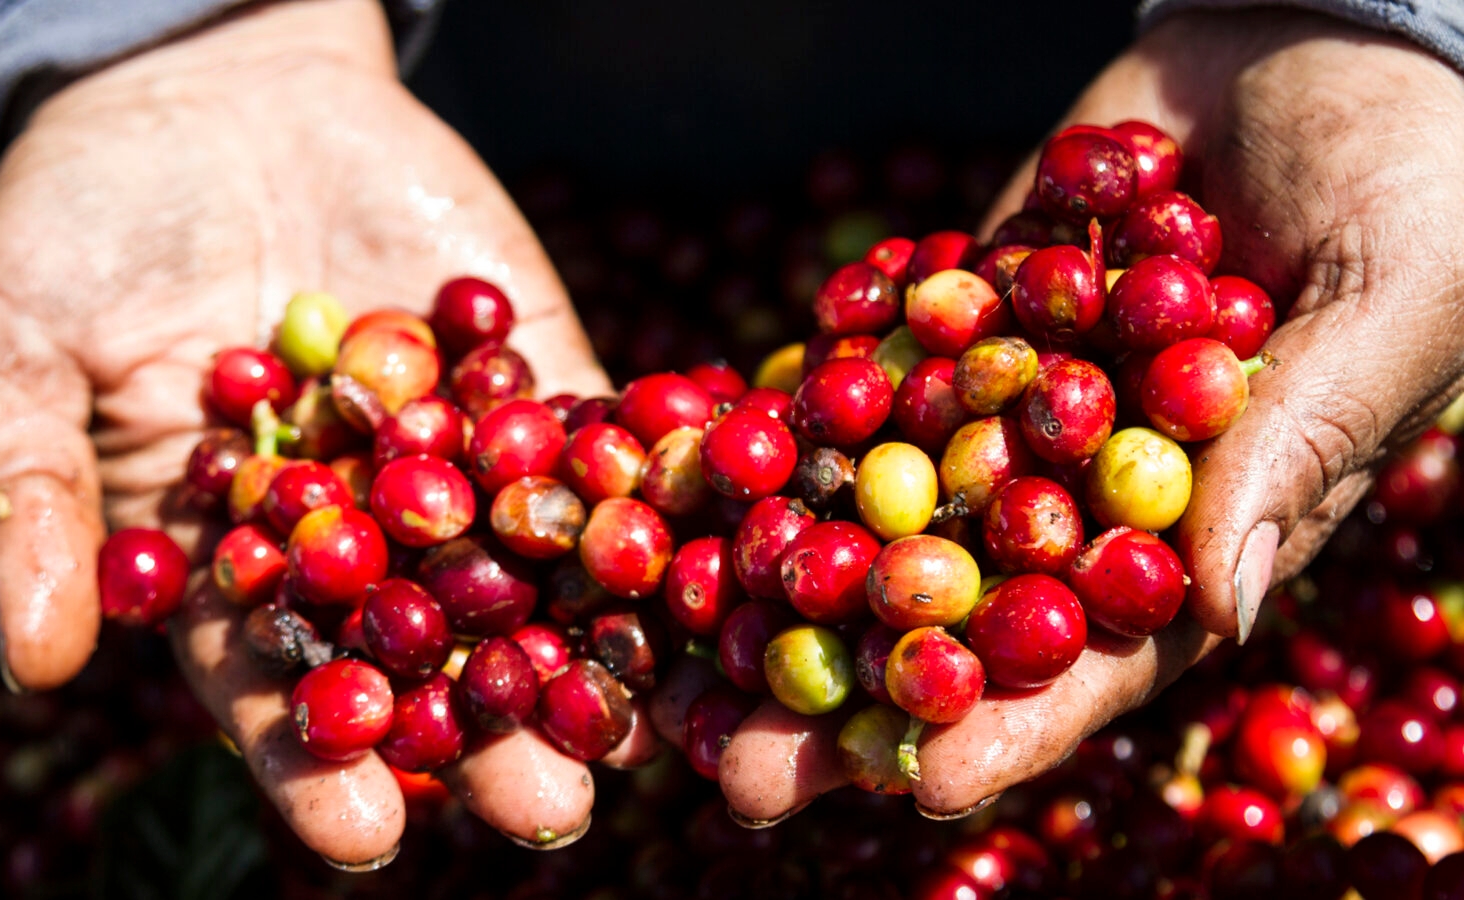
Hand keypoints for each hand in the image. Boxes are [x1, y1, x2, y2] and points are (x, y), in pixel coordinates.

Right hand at [0, 0, 609, 864]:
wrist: (200, 92)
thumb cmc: (72, 235)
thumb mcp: (9, 362)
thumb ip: (32, 505)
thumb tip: (34, 666)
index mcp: (233, 569)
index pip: (276, 688)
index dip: (317, 762)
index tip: (364, 831)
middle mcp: (357, 537)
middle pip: (428, 657)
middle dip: (488, 737)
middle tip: (551, 812)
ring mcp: (453, 458)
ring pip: (527, 567)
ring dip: (588, 641)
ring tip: (642, 721)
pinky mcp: (528, 373)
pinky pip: (589, 436)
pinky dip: (638, 484)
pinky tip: (690, 550)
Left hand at [698, 9, 1463, 821]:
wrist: (1321, 29)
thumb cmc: (1416, 170)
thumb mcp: (1392, 299)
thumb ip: (1301, 444)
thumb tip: (1225, 606)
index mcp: (1209, 520)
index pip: (1107, 654)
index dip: (1017, 724)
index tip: (922, 784)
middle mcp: (1088, 484)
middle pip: (959, 617)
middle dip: (852, 697)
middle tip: (735, 770)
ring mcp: (1008, 403)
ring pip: (882, 517)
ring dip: (778, 591)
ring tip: (668, 664)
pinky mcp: (953, 320)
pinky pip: (859, 383)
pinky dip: (777, 434)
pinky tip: (681, 490)